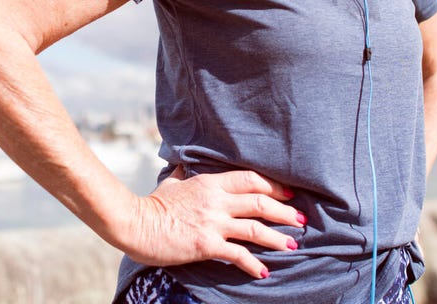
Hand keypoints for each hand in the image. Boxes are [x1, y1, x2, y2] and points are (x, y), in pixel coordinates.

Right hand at [115, 166, 305, 278]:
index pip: (251, 180)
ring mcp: (213, 223)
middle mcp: (216, 201)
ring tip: (293, 245)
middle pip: (260, 203)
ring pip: (255, 228)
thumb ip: (183, 174)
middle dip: (285, 212)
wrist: (135, 224)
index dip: (274, 187)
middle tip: (301, 220)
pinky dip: (253, 263)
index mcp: (210, 182)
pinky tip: (264, 271)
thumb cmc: (152, 204)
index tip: (289, 194)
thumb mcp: (170, 183)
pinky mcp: (206, 244)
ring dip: (277, 238)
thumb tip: (182, 164)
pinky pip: (237, 254)